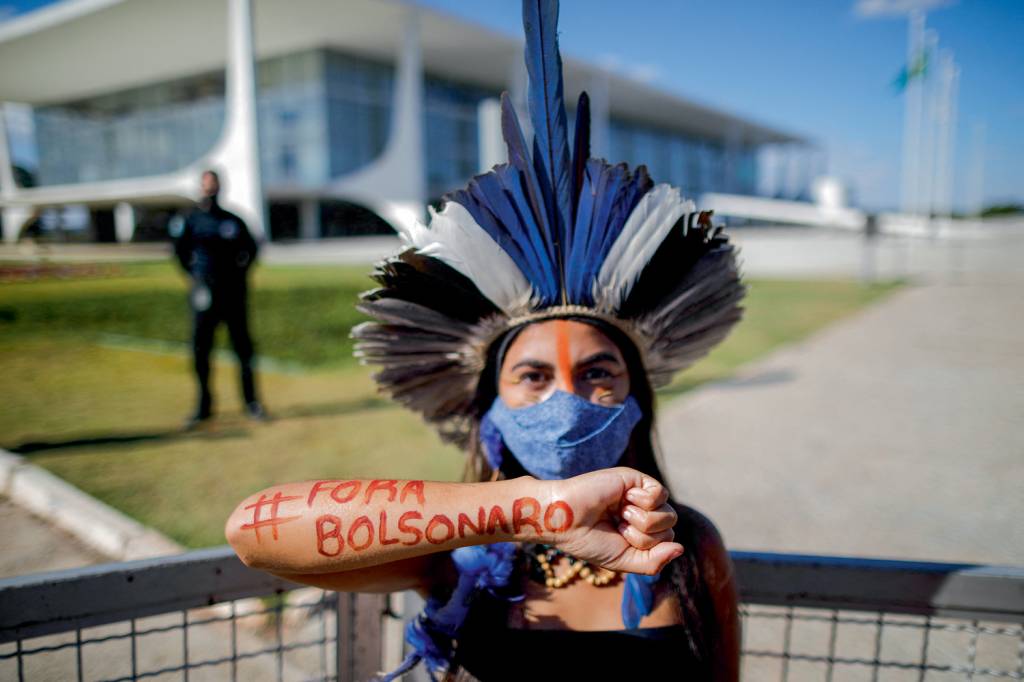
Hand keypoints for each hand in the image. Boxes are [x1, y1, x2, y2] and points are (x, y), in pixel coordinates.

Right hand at [545, 467, 681, 574]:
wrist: (566, 519)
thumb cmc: (589, 541)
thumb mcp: (625, 561)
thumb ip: (654, 561)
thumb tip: (681, 548)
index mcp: (639, 530)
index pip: (666, 541)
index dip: (647, 547)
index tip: (620, 540)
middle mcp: (642, 511)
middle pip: (670, 528)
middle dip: (645, 536)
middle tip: (618, 526)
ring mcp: (640, 494)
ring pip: (669, 514)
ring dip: (643, 521)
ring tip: (620, 513)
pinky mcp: (636, 479)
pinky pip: (661, 494)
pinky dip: (644, 502)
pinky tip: (623, 498)